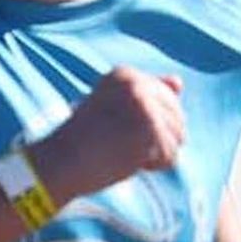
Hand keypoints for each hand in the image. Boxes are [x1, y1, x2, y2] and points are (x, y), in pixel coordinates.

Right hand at [30, 68, 185, 203]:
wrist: (61, 163)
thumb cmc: (85, 141)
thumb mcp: (114, 108)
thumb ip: (147, 93)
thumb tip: (179, 82)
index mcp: (126, 74)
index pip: (168, 99)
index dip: (148, 123)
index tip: (116, 128)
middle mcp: (136, 84)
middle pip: (178, 118)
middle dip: (156, 139)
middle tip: (120, 143)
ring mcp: (144, 106)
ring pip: (178, 138)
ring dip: (155, 154)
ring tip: (124, 151)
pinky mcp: (149, 130)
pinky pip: (170, 157)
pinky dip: (153, 167)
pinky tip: (128, 161)